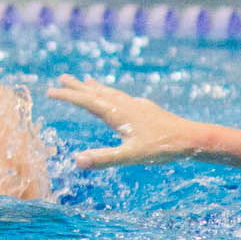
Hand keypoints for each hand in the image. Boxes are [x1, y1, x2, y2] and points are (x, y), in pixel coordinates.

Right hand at [47, 75, 196, 169]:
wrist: (190, 138)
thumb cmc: (160, 148)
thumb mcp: (130, 156)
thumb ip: (103, 158)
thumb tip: (76, 161)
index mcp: (117, 113)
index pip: (86, 101)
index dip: (67, 96)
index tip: (50, 91)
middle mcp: (124, 104)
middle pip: (96, 92)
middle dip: (78, 87)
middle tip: (62, 77)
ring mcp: (136, 105)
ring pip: (110, 93)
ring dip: (95, 87)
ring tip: (86, 81)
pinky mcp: (145, 109)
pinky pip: (122, 97)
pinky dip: (111, 93)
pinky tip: (117, 98)